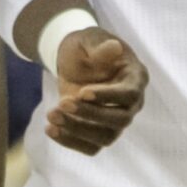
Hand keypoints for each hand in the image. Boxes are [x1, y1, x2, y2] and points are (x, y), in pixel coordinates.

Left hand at [47, 29, 146, 154]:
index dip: (107, 96)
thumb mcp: (89, 39)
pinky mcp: (100, 131)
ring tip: (51, 115)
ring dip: (77, 130)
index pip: (129, 94)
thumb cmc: (86, 47)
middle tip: (62, 102)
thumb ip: (100, 46)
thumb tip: (114, 47)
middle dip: (90, 114)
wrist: (74, 59)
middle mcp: (132, 103)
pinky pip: (91, 147)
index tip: (81, 92)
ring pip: (106, 137)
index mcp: (135, 77)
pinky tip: (51, 129)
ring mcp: (117, 119)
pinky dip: (71, 142)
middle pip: (121, 120)